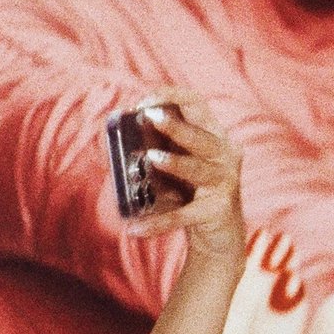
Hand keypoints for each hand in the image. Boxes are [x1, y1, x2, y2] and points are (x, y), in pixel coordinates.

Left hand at [129, 96, 245, 277]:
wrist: (219, 235)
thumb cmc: (190, 193)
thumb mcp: (176, 166)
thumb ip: (152, 148)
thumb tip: (108, 141)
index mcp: (213, 135)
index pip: (197, 104)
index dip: (172, 98)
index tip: (145, 104)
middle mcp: (225, 154)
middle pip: (201, 136)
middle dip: (176, 126)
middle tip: (150, 117)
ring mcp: (225, 182)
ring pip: (197, 169)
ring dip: (175, 163)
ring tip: (151, 158)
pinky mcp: (218, 210)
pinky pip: (184, 215)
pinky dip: (158, 223)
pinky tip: (135, 229)